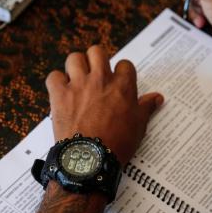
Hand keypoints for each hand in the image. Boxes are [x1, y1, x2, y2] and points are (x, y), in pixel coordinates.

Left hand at [45, 45, 163, 165]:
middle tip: (96, 74)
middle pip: (97, 52)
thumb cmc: (117, 143)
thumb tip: (157, 97)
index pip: (124, 64)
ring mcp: (78, 85)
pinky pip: (54, 76)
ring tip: (78, 79)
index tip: (118, 81)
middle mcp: (100, 80)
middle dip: (97, 60)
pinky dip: (57, 82)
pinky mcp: (59, 95)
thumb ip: (146, 107)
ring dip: (76, 67)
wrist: (91, 160)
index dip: (121, 72)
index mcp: (122, 86)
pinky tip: (61, 90)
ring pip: (74, 58)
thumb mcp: (139, 125)